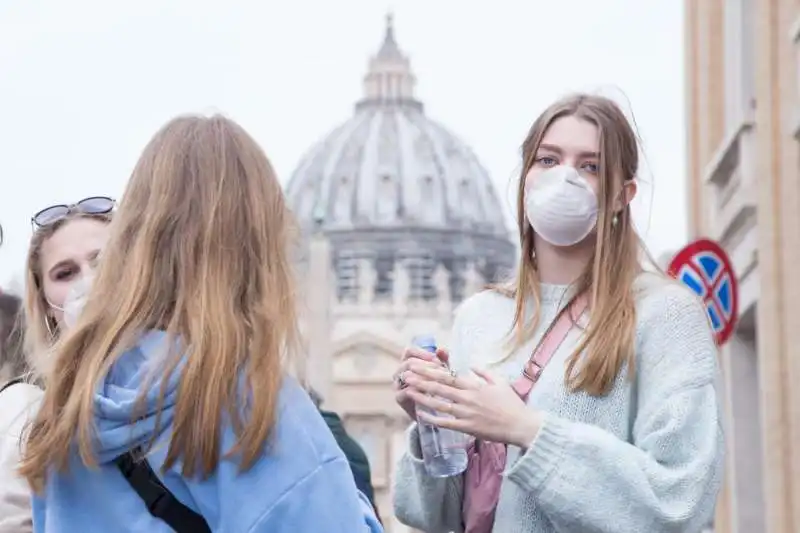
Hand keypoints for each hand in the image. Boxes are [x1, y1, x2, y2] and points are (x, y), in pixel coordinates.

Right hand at [393, 346, 448, 419]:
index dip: (421, 352)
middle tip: (439, 370)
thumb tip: (442, 349)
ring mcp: (397, 385)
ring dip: (422, 376)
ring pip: (406, 375)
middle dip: (425, 365)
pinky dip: (417, 389)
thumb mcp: (441, 373)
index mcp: (408, 363)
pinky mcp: (399, 398)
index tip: (436, 358)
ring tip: (435, 380)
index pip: (409, 352)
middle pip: (408, 362)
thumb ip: (442, 360)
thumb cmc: (435, 388)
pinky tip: (429, 391)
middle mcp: (400, 372)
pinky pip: (405, 390)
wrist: (430, 412)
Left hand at [404, 362, 542, 447]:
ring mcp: (466, 413)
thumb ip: (484, 372)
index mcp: (474, 386)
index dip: (430, 370)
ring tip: (408, 391)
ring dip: (422, 397)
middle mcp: (468, 398)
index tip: (417, 365)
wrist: (521, 425)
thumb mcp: (500, 382)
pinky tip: (420, 414)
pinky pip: (446, 423)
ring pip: (439, 404)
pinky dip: (432, 418)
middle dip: (420, 380)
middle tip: (405, 374)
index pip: (448, 376)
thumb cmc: (511, 404)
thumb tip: (472, 365)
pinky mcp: (468, 428)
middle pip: (439, 387)